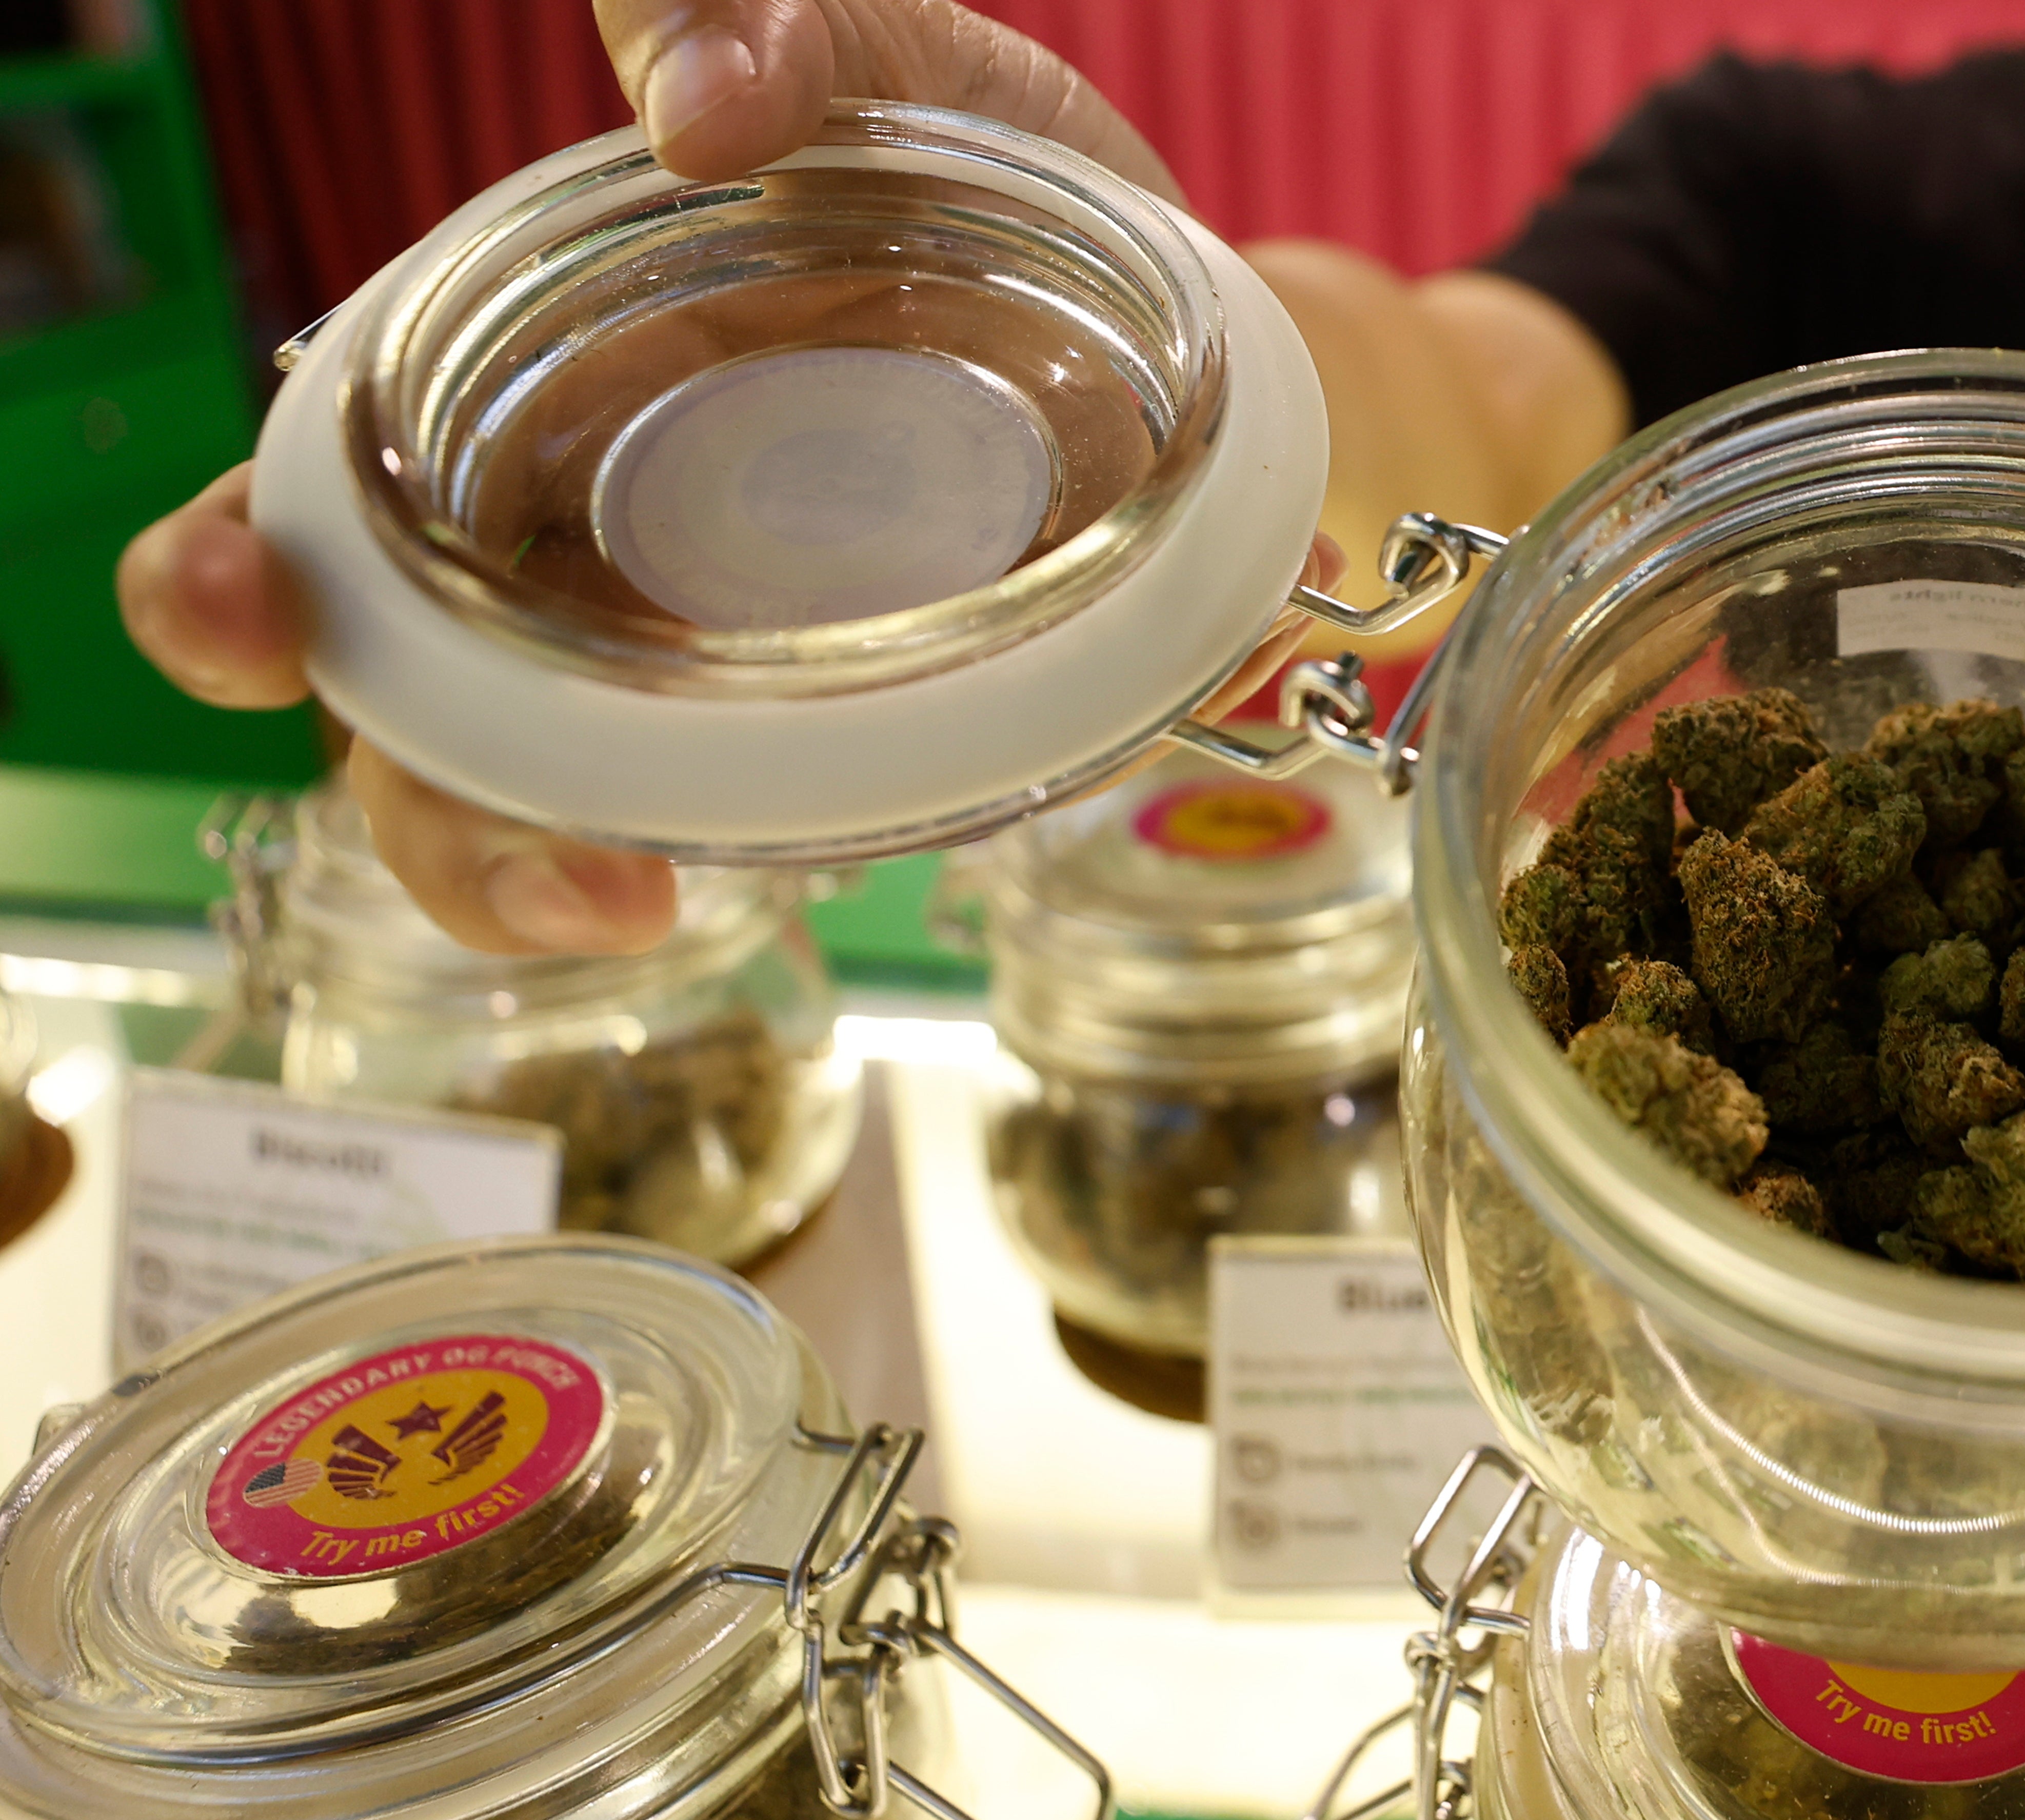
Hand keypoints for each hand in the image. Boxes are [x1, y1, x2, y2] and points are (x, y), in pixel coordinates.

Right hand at [114, 0, 1225, 955]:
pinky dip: (782, 841)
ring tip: (630, 904)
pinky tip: (824, 859)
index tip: (239, 604)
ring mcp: (717, 655)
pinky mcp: (859, 717)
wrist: (1166, 281)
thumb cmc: (956, 161)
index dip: (236, 574)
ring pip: (575, 808)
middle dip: (421, 803)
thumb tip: (710, 105)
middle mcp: (590, 551)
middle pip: (426, 724)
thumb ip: (771, 27)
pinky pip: (785, 808)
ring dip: (558, 872)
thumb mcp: (877, 63)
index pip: (323, 510)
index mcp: (527, 393)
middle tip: (491, 843)